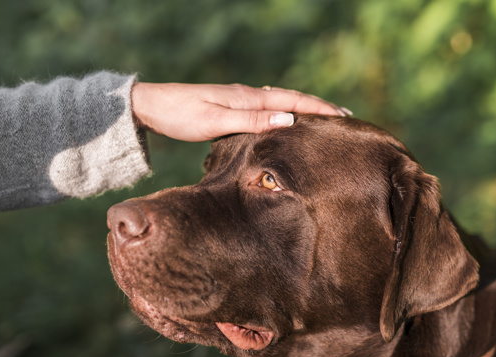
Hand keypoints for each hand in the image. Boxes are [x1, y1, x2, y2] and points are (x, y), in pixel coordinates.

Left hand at [131, 82, 350, 141]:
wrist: (152, 106)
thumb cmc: (180, 115)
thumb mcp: (215, 121)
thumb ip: (251, 121)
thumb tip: (289, 120)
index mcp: (248, 98)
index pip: (292, 101)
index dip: (319, 109)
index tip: (343, 117)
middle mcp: (247, 95)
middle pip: (291, 99)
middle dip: (318, 108)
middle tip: (343, 117)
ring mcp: (239, 100)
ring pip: (280, 103)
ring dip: (303, 109)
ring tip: (322, 118)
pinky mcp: (230, 106)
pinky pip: (266, 108)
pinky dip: (284, 112)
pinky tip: (285, 118)